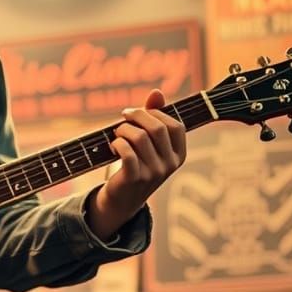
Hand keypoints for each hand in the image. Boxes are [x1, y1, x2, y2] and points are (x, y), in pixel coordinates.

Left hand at [86, 89, 186, 240]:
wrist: (121, 199)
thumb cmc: (136, 164)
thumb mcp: (149, 143)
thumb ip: (154, 117)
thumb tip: (156, 92)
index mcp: (178, 155)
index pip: (175, 125)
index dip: (156, 114)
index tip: (138, 113)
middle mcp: (170, 165)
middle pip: (157, 128)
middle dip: (137, 116)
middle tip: (123, 117)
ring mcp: (153, 173)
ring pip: (139, 137)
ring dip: (123, 129)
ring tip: (117, 133)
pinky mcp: (135, 178)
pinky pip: (127, 151)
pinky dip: (117, 143)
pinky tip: (113, 146)